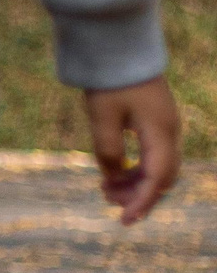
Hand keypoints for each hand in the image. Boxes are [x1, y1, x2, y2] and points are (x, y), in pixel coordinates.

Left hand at [88, 76, 181, 226]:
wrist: (122, 51)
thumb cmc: (111, 82)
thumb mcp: (102, 118)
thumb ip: (107, 150)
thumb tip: (112, 177)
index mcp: (160, 132)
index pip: (156, 178)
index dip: (141, 202)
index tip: (124, 221)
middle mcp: (170, 132)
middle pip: (163, 177)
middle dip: (138, 195)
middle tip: (107, 200)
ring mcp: (165, 128)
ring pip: (159, 169)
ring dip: (136, 184)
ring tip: (105, 189)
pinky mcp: (157, 124)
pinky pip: (153, 156)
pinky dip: (137, 170)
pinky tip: (114, 175)